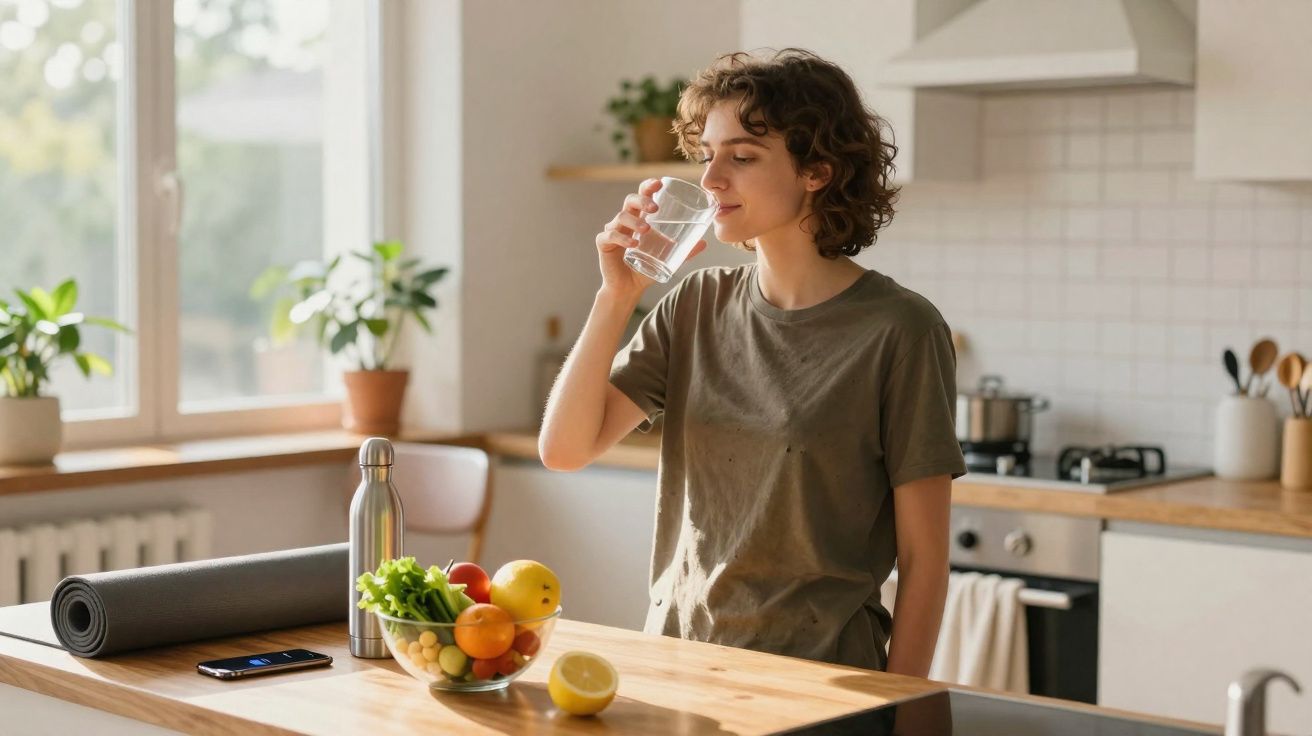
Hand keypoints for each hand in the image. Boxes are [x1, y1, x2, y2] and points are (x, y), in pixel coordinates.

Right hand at [595, 178, 706, 298]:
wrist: (629, 288)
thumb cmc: (647, 267)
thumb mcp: (668, 257)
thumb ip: (685, 250)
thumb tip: (705, 243)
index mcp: (639, 218)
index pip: (641, 196)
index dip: (648, 187)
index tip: (659, 183)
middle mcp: (625, 220)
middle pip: (630, 201)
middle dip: (642, 200)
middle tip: (654, 208)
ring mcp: (613, 230)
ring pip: (621, 217)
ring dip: (635, 221)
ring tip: (647, 230)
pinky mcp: (604, 243)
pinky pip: (611, 235)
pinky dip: (622, 238)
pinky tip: (633, 244)